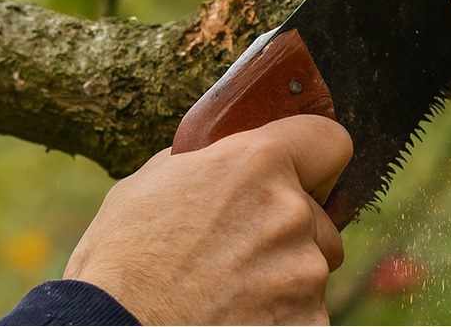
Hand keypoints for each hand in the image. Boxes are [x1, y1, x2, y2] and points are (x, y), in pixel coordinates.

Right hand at [63, 115, 351, 324]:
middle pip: (318, 216)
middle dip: (286, 231)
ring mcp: (303, 273)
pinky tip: (234, 316)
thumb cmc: (121, 262)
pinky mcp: (307, 321)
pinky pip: (304, 310)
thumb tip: (226, 155)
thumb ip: (207, 162)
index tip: (303, 176)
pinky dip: (278, 315)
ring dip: (282, 276)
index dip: (313, 160)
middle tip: (235, 251)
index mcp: (257, 164)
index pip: (329, 141)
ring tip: (226, 290)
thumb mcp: (150, 184)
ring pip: (309, 267)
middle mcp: (290, 214)